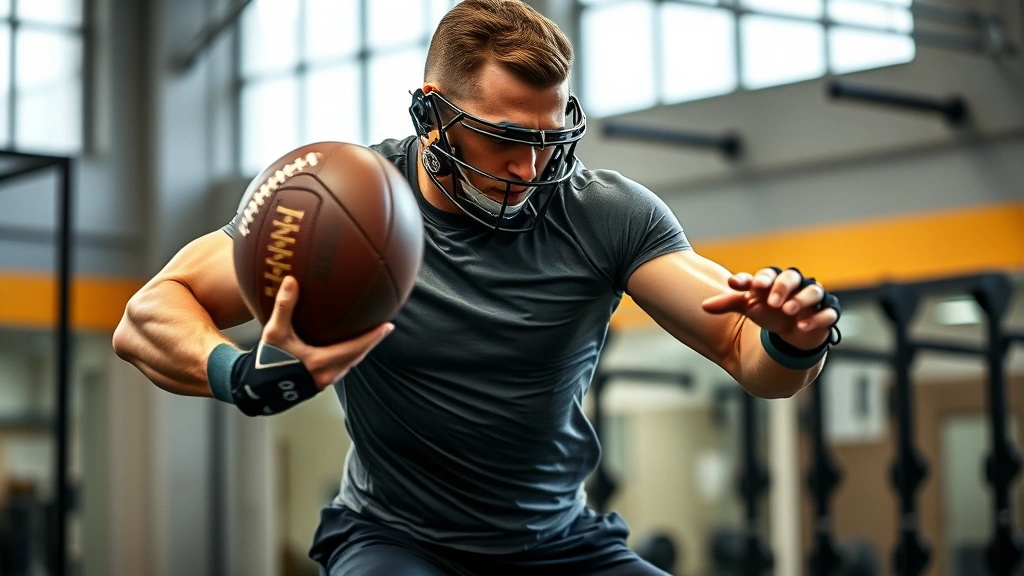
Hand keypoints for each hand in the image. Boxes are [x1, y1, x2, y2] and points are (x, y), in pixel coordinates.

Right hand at [262, 275, 393, 389]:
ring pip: (350, 363)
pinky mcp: (317, 383)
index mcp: (321, 362)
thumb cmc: (265, 362)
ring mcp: (323, 381)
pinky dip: (348, 355)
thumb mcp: (273, 333)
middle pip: (358, 356)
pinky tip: (344, 346)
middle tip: (384, 328)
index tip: (388, 326)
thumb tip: (292, 280)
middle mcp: (327, 375)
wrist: (255, 389)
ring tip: (369, 335)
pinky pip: (341, 367)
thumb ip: (284, 306)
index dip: (373, 337)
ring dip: (361, 349)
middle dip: (372, 342)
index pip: (356, 348)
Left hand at [701, 267, 837, 349]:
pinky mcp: (825, 314)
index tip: (738, 285)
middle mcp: (795, 286)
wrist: (790, 331)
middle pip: (792, 277)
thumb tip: (703, 306)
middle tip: (771, 301)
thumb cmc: (767, 312)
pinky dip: (817, 318)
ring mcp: (812, 299)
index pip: (767, 274)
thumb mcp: (748, 307)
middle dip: (782, 287)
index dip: (755, 279)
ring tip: (787, 310)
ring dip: (801, 300)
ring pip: (813, 292)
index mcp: (774, 281)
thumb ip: (728, 303)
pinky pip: (829, 312)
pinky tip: (802, 326)